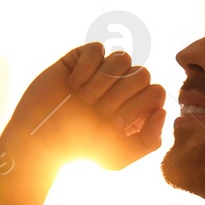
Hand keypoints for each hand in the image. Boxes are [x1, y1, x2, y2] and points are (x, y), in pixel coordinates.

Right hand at [13, 42, 167, 169]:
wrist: (42, 141)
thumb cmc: (81, 150)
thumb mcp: (119, 155)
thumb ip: (149, 141)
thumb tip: (162, 111)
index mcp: (138, 107)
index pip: (157, 92)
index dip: (139, 106)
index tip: (116, 125)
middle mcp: (123, 87)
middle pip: (143, 73)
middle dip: (121, 96)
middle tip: (99, 112)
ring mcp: (103, 71)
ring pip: (123, 58)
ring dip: (104, 82)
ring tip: (87, 100)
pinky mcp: (81, 59)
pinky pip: (97, 49)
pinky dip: (87, 68)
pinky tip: (74, 85)